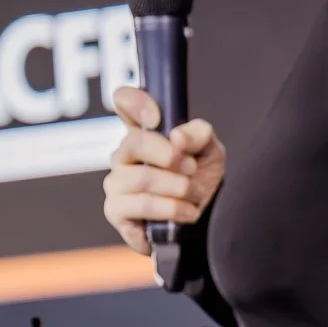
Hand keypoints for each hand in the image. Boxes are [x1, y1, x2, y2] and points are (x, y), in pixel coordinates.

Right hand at [102, 86, 225, 253]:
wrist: (205, 225)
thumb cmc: (200, 183)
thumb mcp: (211, 153)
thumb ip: (198, 135)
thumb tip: (176, 138)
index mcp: (143, 133)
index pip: (124, 102)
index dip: (136, 102)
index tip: (158, 118)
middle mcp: (123, 156)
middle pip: (134, 143)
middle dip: (170, 157)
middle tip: (191, 169)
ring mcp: (116, 184)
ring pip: (142, 178)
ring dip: (178, 188)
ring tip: (193, 196)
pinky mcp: (116, 212)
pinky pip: (141, 205)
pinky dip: (171, 209)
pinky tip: (186, 213)